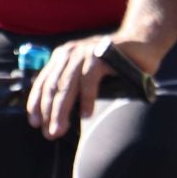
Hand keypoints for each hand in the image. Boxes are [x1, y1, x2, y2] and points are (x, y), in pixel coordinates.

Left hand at [27, 35, 147, 140]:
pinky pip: (89, 78)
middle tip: (50, 133)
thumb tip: (58, 117)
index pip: (43, 83)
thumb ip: (73, 88)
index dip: (36, 103)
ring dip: (61, 109)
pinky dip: (86, 98)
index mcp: (62, 58)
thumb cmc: (114, 65)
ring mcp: (85, 52)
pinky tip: (86, 114)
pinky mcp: (101, 54)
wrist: (141, 44)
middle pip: (54, 86)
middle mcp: (69, 53)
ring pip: (67, 84)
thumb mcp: (87, 75)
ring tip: (60, 129)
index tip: (35, 123)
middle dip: (49, 112)